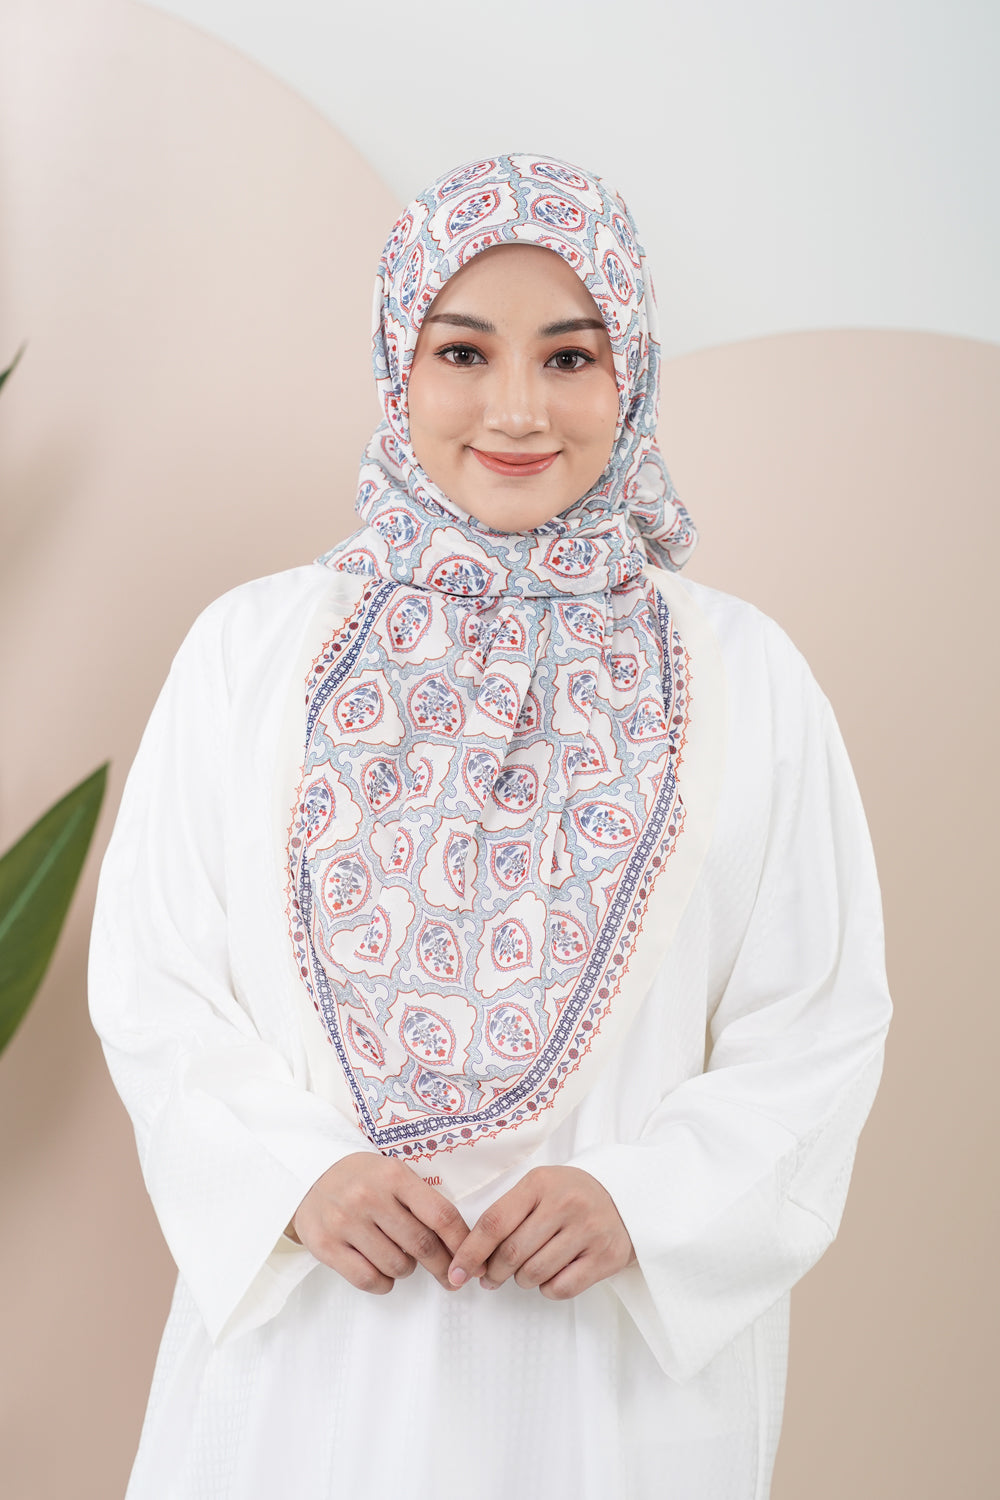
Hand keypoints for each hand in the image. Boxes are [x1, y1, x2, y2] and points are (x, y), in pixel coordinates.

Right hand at [288, 1152, 471, 1294]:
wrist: (306, 1175)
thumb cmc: (360, 1178)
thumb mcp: (391, 1174)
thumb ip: (420, 1201)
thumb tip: (458, 1244)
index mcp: (393, 1175)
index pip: (440, 1214)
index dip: (461, 1242)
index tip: (472, 1260)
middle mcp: (369, 1197)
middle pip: (422, 1245)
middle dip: (443, 1266)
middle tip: (451, 1277)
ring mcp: (345, 1222)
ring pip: (397, 1266)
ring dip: (407, 1269)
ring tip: (400, 1257)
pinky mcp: (326, 1245)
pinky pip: (368, 1280)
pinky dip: (384, 1283)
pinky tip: (382, 1271)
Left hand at [447, 1165, 635, 1299]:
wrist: (625, 1196)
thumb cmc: (569, 1195)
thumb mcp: (539, 1188)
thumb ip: (507, 1215)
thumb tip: (473, 1259)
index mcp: (540, 1184)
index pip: (494, 1223)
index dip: (470, 1252)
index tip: (456, 1272)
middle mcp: (565, 1204)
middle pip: (512, 1253)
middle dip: (494, 1272)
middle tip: (491, 1276)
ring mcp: (588, 1231)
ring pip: (534, 1274)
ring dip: (521, 1280)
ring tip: (526, 1270)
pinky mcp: (605, 1257)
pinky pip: (561, 1288)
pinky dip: (548, 1288)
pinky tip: (552, 1273)